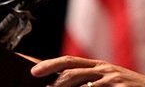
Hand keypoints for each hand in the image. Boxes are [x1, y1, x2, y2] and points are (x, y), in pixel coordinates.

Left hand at [30, 56, 144, 86]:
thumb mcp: (107, 80)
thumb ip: (88, 81)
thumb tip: (62, 84)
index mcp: (98, 65)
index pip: (70, 61)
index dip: (51, 64)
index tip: (34, 71)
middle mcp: (103, 69)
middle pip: (72, 69)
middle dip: (53, 77)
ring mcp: (110, 78)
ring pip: (81, 82)